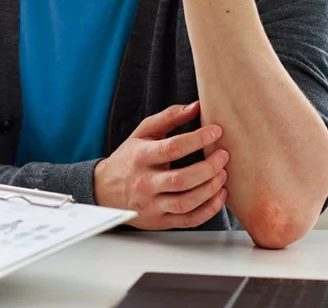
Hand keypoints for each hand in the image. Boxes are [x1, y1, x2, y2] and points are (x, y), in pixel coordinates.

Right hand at [93, 101, 229, 229]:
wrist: (104, 189)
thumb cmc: (129, 158)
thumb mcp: (143, 133)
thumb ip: (169, 118)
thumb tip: (196, 106)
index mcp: (141, 157)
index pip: (172, 148)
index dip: (197, 139)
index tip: (216, 131)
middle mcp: (145, 183)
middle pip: (182, 179)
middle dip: (209, 167)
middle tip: (223, 155)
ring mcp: (152, 205)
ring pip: (187, 202)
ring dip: (211, 189)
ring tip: (223, 174)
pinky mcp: (160, 220)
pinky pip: (189, 220)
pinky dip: (209, 209)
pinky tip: (218, 195)